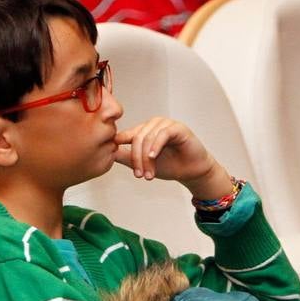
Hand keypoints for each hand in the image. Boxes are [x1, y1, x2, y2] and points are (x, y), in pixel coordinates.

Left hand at [114, 117, 234, 198]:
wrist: (192, 172)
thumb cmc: (170, 165)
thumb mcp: (144, 163)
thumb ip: (126, 157)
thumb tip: (107, 154)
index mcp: (143, 130)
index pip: (126, 136)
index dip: (120, 149)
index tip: (117, 163)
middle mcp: (153, 125)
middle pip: (136, 138)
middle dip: (136, 159)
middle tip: (139, 175)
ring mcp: (165, 124)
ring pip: (148, 138)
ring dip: (146, 159)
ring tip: (149, 175)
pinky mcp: (177, 128)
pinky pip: (163, 134)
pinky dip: (156, 146)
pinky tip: (154, 157)